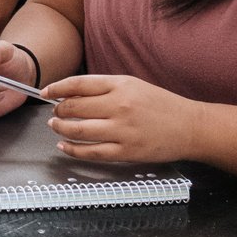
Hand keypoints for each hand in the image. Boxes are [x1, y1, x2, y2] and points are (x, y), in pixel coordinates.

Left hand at [43, 74, 203, 162]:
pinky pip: (91, 152)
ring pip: (78, 130)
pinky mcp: (126, 152)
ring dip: (60, 128)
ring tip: (56, 126)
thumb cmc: (160, 105)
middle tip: (54, 111)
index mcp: (121, 85)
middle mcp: (120, 106)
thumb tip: (70, 93)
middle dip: (58, 109)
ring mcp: (122, 130)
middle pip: (74, 107)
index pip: (78, 84)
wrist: (190, 127)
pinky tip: (65, 146)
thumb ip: (103, 88)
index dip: (57, 88)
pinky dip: (73, 149)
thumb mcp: (132, 85)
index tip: (46, 92)